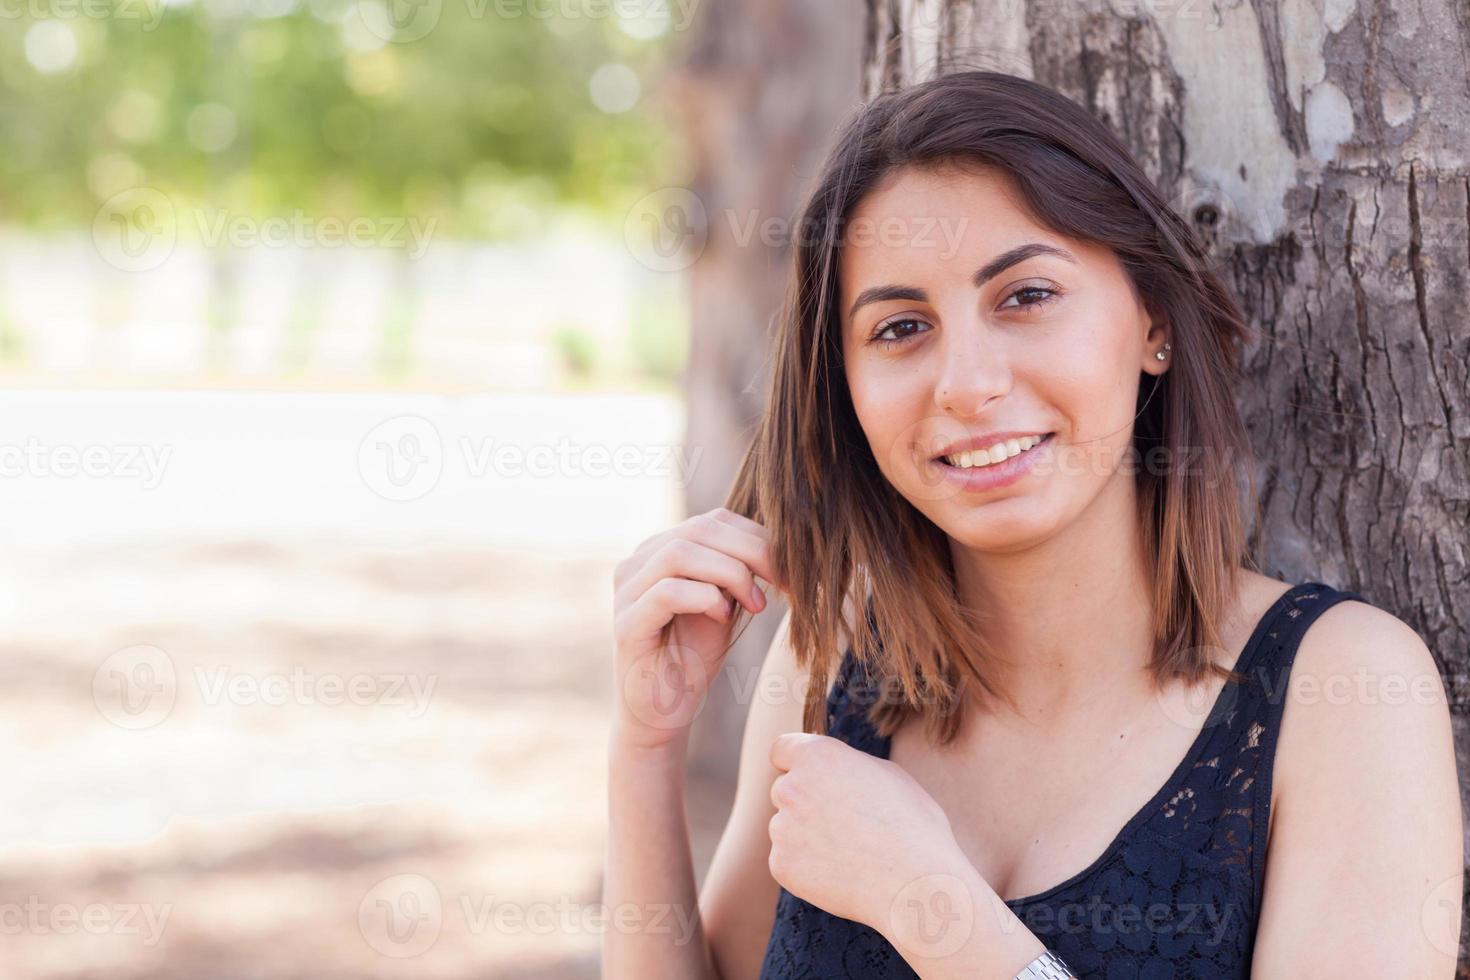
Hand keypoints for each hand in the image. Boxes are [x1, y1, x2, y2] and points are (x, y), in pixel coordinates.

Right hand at [610, 507, 778, 750]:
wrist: (663, 713)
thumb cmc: (693, 658)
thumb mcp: (724, 605)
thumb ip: (736, 573)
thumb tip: (779, 546)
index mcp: (660, 551)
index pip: (713, 521)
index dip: (757, 537)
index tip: (790, 569)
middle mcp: (637, 563)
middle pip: (698, 529)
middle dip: (751, 552)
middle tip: (783, 583)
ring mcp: (626, 592)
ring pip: (680, 553)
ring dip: (730, 573)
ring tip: (755, 603)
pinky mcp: (625, 624)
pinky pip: (667, 591)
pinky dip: (705, 598)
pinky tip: (724, 617)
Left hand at [767, 732, 980, 950]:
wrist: (914, 886)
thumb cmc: (913, 827)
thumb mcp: (889, 775)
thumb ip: (849, 766)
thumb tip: (833, 770)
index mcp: (818, 756)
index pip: (782, 749)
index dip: (795, 763)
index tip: (806, 777)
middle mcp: (792, 787)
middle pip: (784, 790)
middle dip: (805, 802)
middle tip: (842, 823)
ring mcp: (783, 828)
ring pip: (786, 827)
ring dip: (806, 836)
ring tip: (849, 853)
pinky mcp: (781, 865)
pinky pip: (787, 860)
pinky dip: (807, 867)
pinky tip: (840, 874)